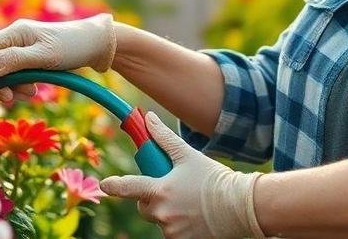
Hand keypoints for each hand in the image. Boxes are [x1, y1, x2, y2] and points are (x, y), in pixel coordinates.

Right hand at [0, 13, 116, 103]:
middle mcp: (16, 38)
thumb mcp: (43, 56)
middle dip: (2, 82)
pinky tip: (34, 90)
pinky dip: (23, 84)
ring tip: (31, 93)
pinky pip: (18, 73)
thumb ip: (14, 61)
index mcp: (15, 32)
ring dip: (14, 85)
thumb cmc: (72, 46)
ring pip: (6, 71)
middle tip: (16, 97)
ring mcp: (24, 48)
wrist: (97, 45)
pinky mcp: (32, 58)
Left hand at [99, 112, 265, 238]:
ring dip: (167, 212)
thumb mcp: (188, 156)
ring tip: (190, 202)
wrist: (241, 207)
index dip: (114, 185)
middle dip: (151, 197)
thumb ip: (164, 139)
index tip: (105, 184)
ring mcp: (171, 231)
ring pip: (159, 219)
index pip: (127, 188)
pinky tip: (194, 216)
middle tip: (170, 187)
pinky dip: (178, 225)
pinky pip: (172, 232)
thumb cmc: (214, 179)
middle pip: (143, 206)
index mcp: (159, 191)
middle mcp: (162, 213)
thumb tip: (149, 119)